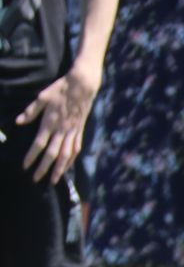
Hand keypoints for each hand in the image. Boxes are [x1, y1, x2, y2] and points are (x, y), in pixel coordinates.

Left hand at [17, 62, 97, 182]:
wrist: (82, 86)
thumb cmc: (60, 90)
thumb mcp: (42, 97)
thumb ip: (31, 111)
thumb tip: (18, 122)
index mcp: (50, 122)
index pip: (39, 144)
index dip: (31, 156)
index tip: (25, 166)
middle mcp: (62, 130)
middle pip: (52, 154)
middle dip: (44, 168)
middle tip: (36, 179)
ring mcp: (72, 132)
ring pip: (66, 155)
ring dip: (59, 169)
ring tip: (54, 180)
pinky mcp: (79, 131)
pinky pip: (75, 149)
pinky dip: (71, 160)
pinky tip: (67, 167)